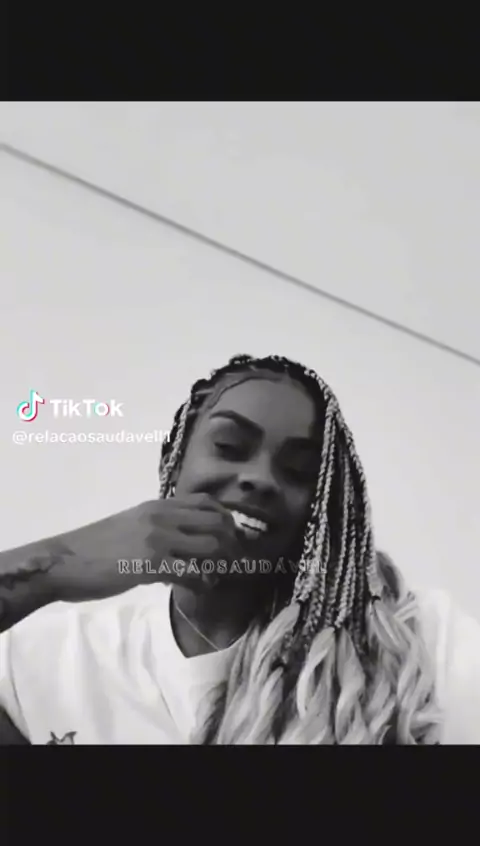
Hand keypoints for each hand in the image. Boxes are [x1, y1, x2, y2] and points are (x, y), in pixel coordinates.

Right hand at [46, 494, 244, 601]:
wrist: (64, 561)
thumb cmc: (95, 548)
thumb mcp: (131, 526)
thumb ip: (158, 530)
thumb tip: (182, 548)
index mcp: (158, 506)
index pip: (207, 503)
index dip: (226, 522)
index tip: (229, 541)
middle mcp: (162, 516)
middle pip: (217, 522)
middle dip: (231, 545)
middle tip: (230, 565)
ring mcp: (158, 539)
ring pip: (210, 546)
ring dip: (220, 565)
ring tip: (216, 578)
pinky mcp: (151, 564)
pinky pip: (192, 573)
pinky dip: (203, 583)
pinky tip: (199, 590)